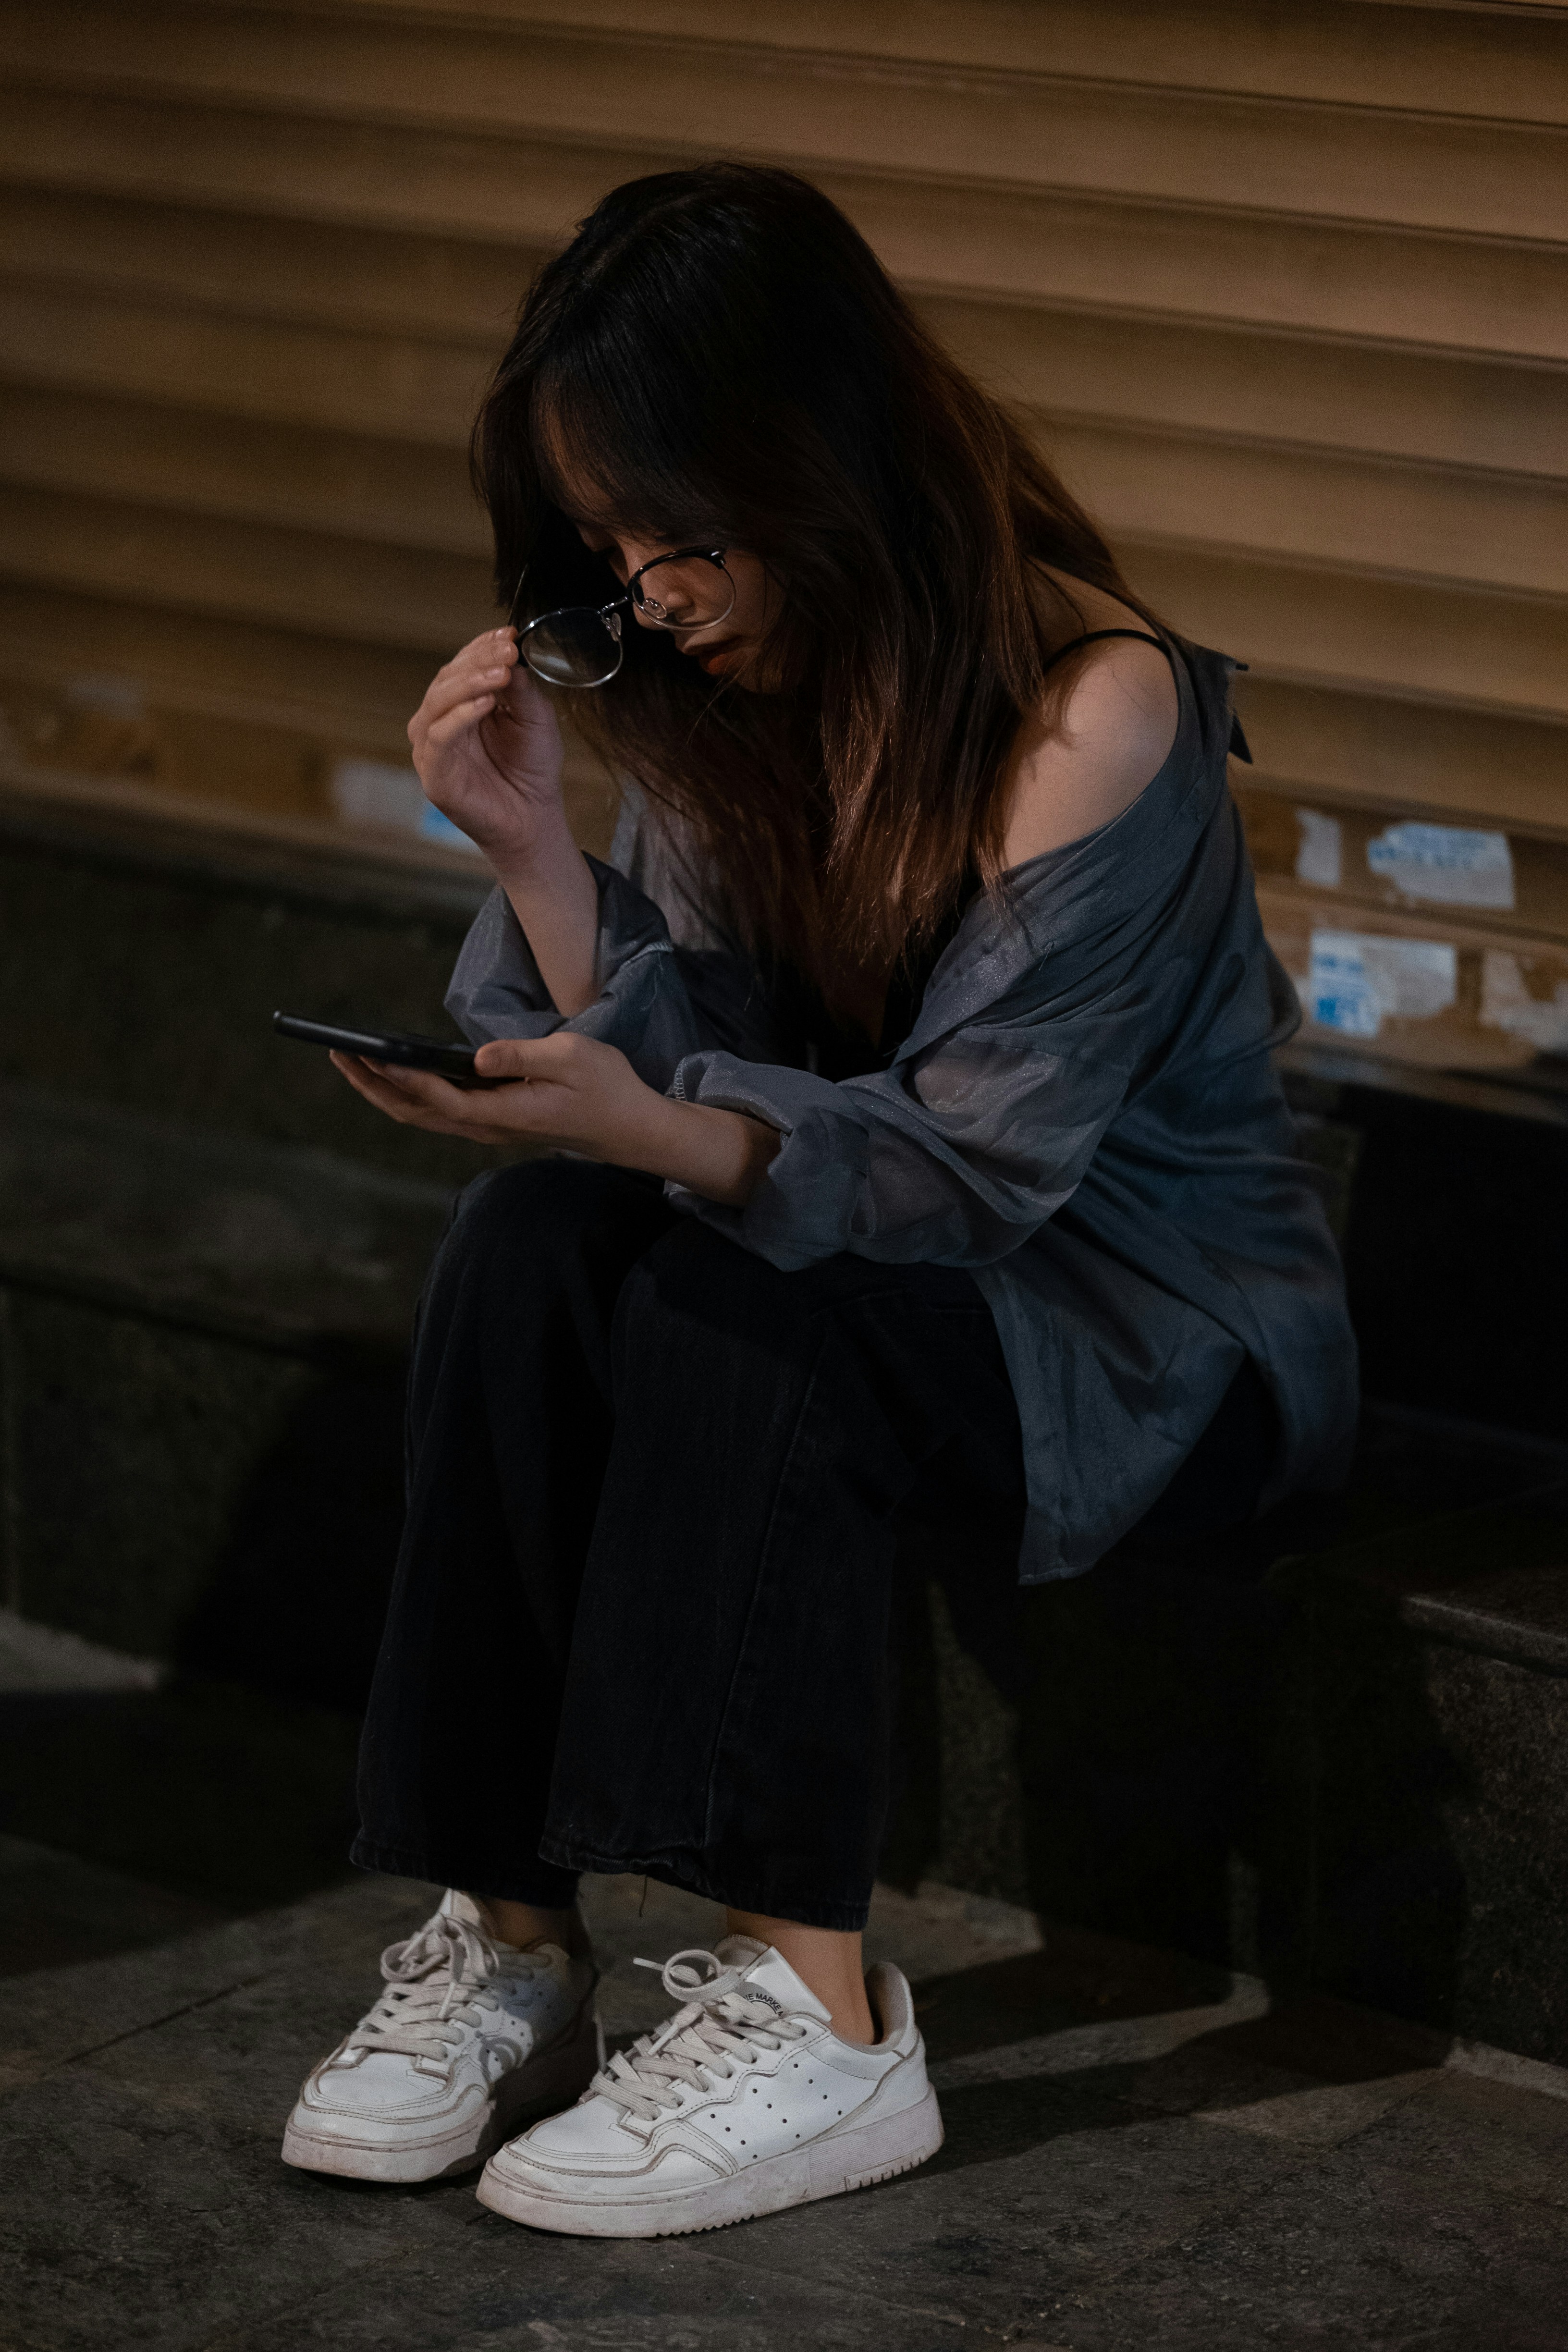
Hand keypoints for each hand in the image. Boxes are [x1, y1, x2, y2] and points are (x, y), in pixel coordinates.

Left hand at [329, 1035, 780, 1206]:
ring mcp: (488, 1127)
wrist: (630, 1128)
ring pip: (420, 1115)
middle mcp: (487, 1126)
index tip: (371, 1054)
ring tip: (350, 1058)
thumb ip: (522, 1055)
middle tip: (336, 1051)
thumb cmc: (607, 1087)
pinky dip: (406, 1093)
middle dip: (372, 1083)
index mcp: (504, 1112)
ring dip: (382, 1089)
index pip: (440, 1097)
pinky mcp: (492, 1120)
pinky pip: (436, 1111)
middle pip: (414, 1111)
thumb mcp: (571, 1057)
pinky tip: (391, 1073)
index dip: (403, 1076)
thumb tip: (478, 1056)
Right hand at [407, 628, 567, 862]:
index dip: (481, 646)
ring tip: (500, 674)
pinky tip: (485, 704)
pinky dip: (460, 716)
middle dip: (478, 660)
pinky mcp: (434, 774)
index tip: (509, 633)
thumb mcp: (534, 719)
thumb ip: (521, 689)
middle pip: (446, 679)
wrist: (533, 819)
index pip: (461, 665)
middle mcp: (440, 722)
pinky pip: (438, 737)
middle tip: (507, 651)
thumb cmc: (531, 769)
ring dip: (470, 683)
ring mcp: (433, 748)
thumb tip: (511, 656)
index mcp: (460, 705)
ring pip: (437, 702)